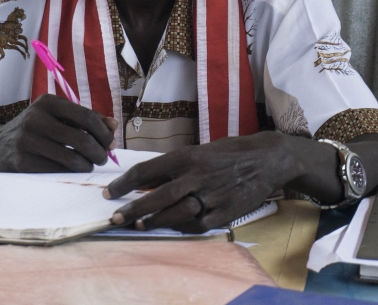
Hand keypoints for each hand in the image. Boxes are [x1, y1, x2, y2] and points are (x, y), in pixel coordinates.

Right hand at [0, 94, 117, 172]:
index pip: (87, 117)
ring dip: (88, 165)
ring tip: (90, 165)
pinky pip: (57, 170)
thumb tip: (114, 126)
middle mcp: (36, 118)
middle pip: (82, 139)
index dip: (104, 133)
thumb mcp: (56, 116)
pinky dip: (72, 172)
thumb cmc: (35, 130)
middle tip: (103, 158)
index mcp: (48, 102)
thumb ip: (85, 119)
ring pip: (72, 158)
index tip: (111, 143)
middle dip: (99, 152)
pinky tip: (74, 170)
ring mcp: (27, 140)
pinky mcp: (22, 161)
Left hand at [103, 132, 289, 232]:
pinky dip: (181, 227)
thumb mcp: (199, 151)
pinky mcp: (225, 212)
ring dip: (154, 221)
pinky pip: (197, 225)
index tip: (110, 192)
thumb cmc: (228, 153)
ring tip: (139, 225)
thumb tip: (148, 182)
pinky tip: (171, 226)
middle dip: (133, 209)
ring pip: (176, 213)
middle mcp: (197, 176)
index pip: (147, 170)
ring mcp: (212, 196)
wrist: (267, 159)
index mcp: (187, 156)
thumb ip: (176, 166)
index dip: (125, 183)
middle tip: (115, 218)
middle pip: (158, 196)